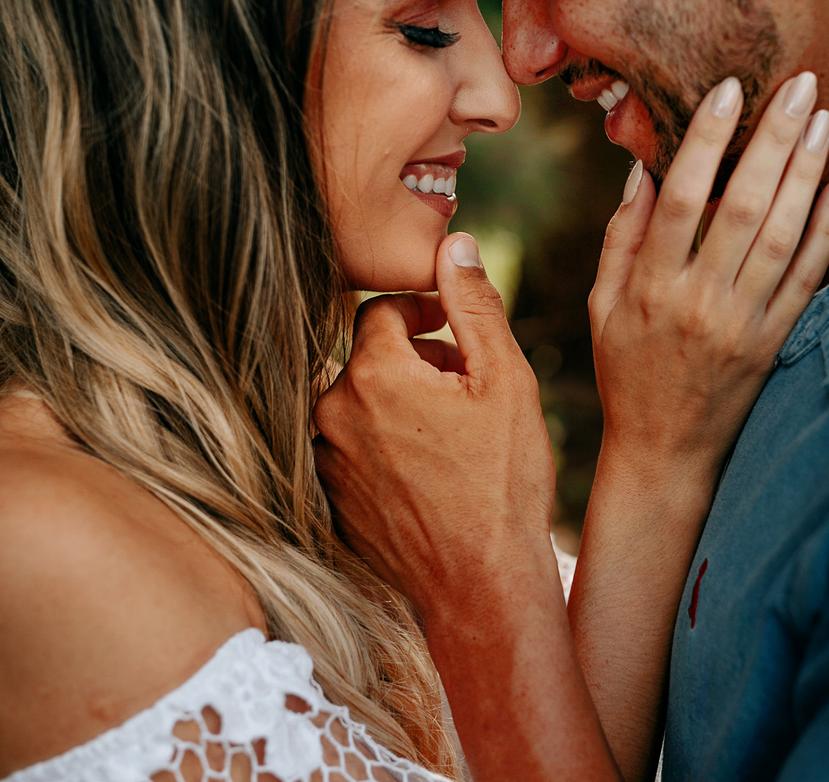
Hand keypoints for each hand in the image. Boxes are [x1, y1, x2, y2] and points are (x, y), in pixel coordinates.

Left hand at [313, 234, 554, 613]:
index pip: (381, 311)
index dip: (424, 311)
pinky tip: (429, 470)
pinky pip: (351, 447)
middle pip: (368, 357)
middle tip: (465, 386)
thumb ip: (473, 304)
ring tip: (452, 432)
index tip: (454, 329)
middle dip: (415, 359)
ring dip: (400, 402)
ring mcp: (325, 460)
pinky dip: (385, 443)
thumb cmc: (501, 483)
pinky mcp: (329, 498)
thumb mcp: (504, 380)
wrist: (482, 585)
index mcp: (371, 375)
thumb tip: (455, 244)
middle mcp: (332, 413)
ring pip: (360, 403)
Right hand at [590, 72, 828, 474]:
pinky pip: (808, 281)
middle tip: (799, 88)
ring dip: (805, 174)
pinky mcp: (775, 345)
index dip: (705, 141)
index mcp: (650, 288)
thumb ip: (621, 239)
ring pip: (781, 237)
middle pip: (741, 207)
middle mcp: (698, 302)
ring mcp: (742, 325)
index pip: (680, 200)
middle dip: (772, 140)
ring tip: (822, 121)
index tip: (729, 93)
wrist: (664, 453)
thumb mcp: (602, 307)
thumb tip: (641, 171)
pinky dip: (826, 232)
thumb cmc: (627, 375)